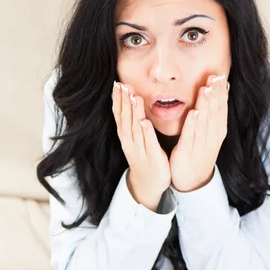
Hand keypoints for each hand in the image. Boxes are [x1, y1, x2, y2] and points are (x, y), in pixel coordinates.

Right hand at [111, 81, 171, 198]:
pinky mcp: (152, 157)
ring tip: (134, 97)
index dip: (117, 100)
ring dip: (134, 112)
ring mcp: (140, 150)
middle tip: (123, 85)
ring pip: (135, 129)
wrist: (148, 184)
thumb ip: (133, 122)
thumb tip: (131, 102)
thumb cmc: (144, 158)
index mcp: (126, 137)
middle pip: (125, 119)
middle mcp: (130, 142)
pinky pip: (149, 144)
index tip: (117, 84)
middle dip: (123, 102)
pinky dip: (146, 133)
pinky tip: (144, 122)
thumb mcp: (135, 139)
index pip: (119, 115)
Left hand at [169, 74, 228, 191]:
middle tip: (215, 77)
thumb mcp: (210, 133)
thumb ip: (213, 114)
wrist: (194, 180)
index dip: (221, 92)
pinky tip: (194, 113)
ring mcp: (201, 145)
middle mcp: (212, 136)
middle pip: (215, 112)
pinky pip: (191, 136)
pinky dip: (193, 124)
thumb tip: (218, 93)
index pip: (221, 108)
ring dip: (206, 105)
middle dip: (215, 94)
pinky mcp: (188, 152)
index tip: (220, 76)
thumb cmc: (200, 152)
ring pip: (205, 122)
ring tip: (206, 89)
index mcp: (218, 130)